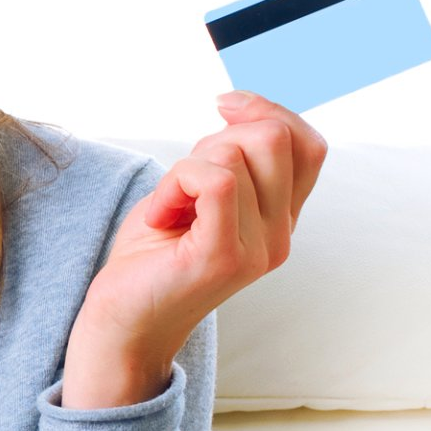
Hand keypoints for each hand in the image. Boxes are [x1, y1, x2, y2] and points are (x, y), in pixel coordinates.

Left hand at [61, 91, 327, 408]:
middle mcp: (279, 237)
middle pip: (274, 138)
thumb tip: (237, 107)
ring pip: (234, 155)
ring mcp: (257, 249)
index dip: (270, 111)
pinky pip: (215, 182)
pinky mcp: (224, 257)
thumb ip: (225, 158)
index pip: (309, 146)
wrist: (121, 323)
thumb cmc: (150, 258)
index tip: (222, 108)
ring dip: (184, 170)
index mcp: (279, 220)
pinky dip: (175, 185)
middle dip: (215, 141)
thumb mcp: (194, 194)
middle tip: (183, 185)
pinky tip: (161, 216)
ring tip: (169, 210)